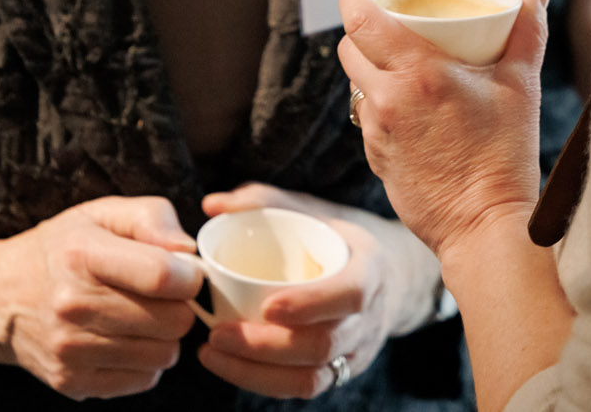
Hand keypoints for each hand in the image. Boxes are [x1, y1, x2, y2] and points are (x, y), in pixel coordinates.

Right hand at [0, 196, 201, 398]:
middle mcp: (72, 306)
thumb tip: (188, 251)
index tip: (187, 272)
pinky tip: (124, 338)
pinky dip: (144, 361)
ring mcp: (70, 350)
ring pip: (164, 354)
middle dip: (180, 305)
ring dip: (164, 336)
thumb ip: (152, 218)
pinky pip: (144, 380)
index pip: (162, 276)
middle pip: (172, 320)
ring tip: (141, 315)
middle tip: (162, 294)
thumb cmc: (60, 249)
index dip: (191, 276)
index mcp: (82, 255)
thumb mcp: (100, 213)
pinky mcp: (72, 382)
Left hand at [194, 183, 410, 398]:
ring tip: (212, 353)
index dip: (311, 304)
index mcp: (369, 268)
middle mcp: (369, 316)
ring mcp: (356, 350)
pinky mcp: (340, 373)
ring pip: (312, 378)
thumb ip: (261, 201)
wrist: (379, 275)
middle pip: (323, 345)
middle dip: (266, 346)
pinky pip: (305, 389)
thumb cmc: (331, 236)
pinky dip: (264, 382)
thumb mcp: (307, 210)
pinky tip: (229, 366)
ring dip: (257, 371)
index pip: (350, 294)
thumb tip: (211, 205)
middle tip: (217, 333)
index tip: (266, 307)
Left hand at [337, 0, 549, 257]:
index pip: (361, 20)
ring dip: (371, 72)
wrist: (485, 227)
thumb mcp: (521, 85)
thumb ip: (528, 29)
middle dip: (363, 32)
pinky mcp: (375, 159)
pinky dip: (381, 108)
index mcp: (419, 73)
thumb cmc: (506, 155)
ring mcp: (377, 132)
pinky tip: (409, 113)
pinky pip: (367, 120)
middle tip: (388, 26)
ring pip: (356, 85)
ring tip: (401, 70)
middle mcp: (388, 99)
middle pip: (350, 48)